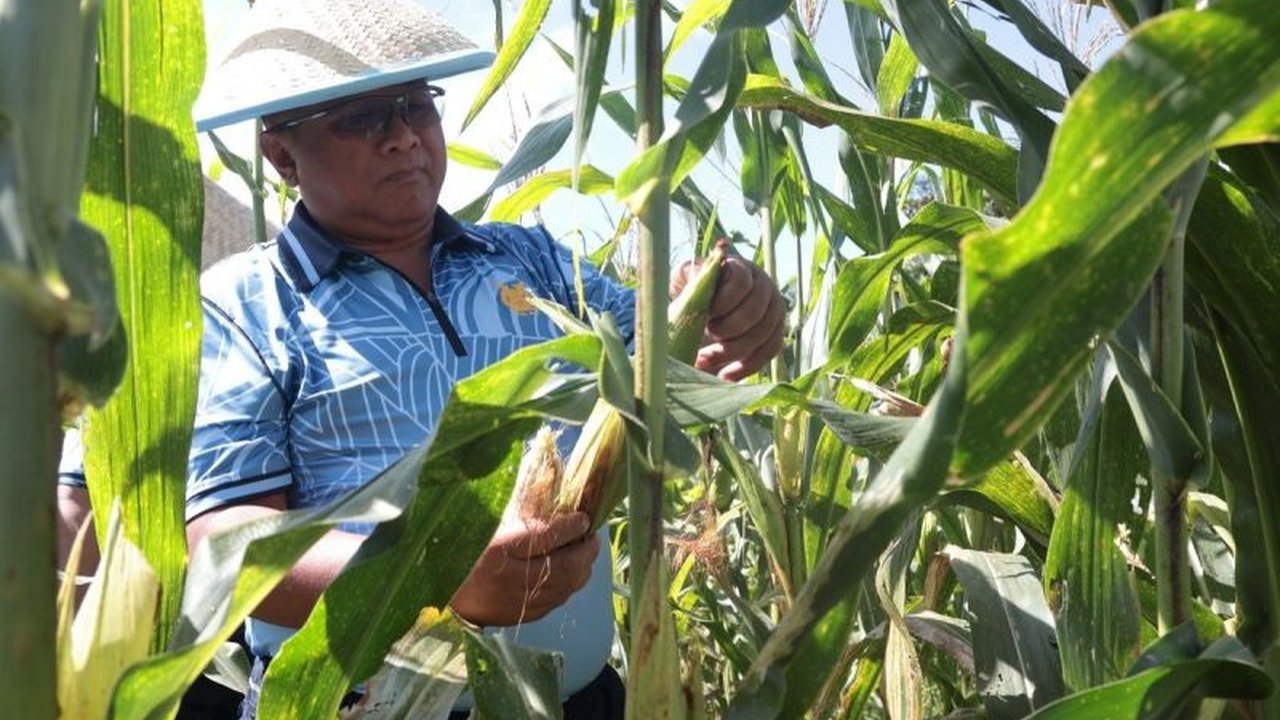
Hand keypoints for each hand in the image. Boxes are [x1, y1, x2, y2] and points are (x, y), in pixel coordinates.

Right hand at [450, 511, 598, 626]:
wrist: (446, 594)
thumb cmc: (467, 553)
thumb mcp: (489, 527)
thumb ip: (520, 515)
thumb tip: (552, 500)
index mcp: (499, 550)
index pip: (546, 537)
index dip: (569, 527)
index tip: (583, 517)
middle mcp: (513, 579)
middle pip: (564, 567)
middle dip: (585, 550)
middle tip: (592, 536)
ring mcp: (521, 601)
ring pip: (566, 586)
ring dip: (583, 568)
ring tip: (588, 552)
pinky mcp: (524, 615)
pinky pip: (558, 600)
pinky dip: (571, 584)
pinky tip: (574, 572)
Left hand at [671, 253, 784, 380]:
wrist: (703, 306)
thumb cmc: (690, 290)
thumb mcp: (685, 278)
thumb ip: (690, 277)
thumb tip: (696, 284)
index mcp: (740, 267)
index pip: (740, 282)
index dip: (722, 302)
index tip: (704, 316)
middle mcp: (763, 285)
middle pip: (753, 313)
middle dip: (726, 332)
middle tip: (703, 339)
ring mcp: (773, 309)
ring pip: (762, 335)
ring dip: (731, 352)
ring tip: (703, 361)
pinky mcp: (775, 332)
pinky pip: (769, 351)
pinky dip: (747, 367)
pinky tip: (725, 377)